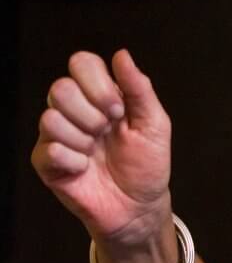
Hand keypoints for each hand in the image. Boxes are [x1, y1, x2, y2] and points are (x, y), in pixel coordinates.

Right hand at [31, 49, 174, 256]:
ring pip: (50, 118)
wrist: (140, 207)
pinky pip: (49, 149)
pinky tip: (85, 169)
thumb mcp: (154, 125)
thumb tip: (122, 55)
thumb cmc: (146, 166)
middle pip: (60, 89)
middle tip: (107, 133)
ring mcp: (56, 135)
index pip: (81, 63)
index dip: (98, 84)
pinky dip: (74, 161)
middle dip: (91, 115)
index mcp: (97, 96)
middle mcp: (72, 110)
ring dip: (83, 140)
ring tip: (96, 154)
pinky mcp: (46, 161)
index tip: (118, 110)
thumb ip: (140, 89)